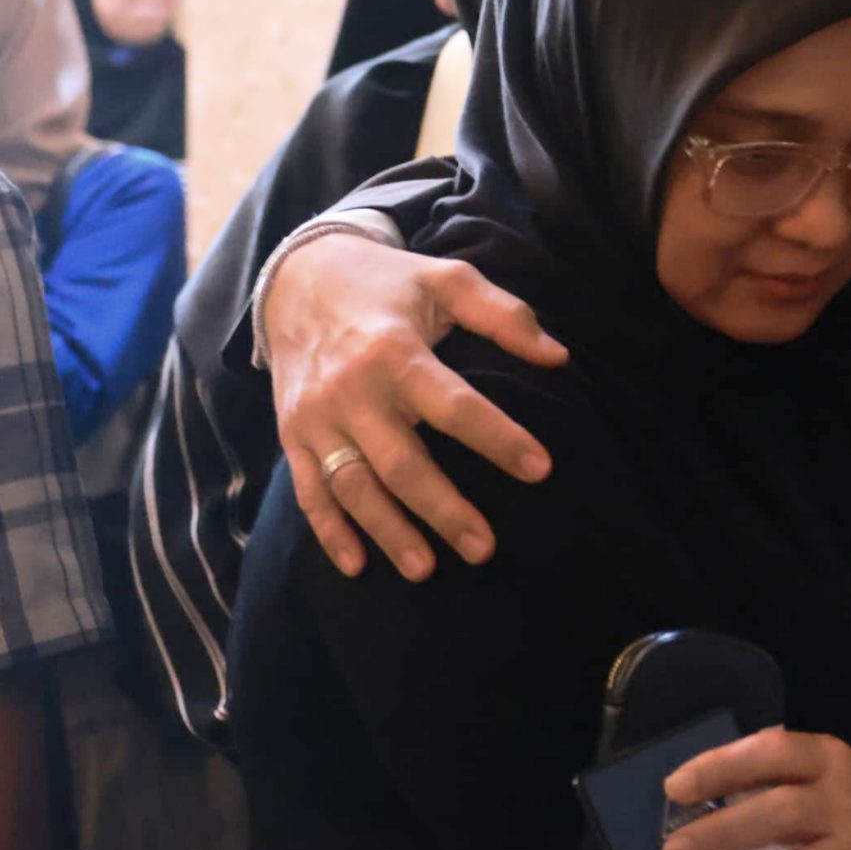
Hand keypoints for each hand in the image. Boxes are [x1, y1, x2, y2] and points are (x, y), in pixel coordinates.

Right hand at [267, 231, 565, 579]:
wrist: (297, 279)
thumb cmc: (388, 283)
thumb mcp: (448, 279)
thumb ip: (505, 315)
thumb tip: (559, 356)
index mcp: (395, 352)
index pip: (455, 406)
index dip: (499, 438)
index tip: (541, 469)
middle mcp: (352, 391)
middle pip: (401, 462)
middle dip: (443, 510)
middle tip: (485, 549)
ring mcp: (316, 417)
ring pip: (353, 487)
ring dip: (388, 532)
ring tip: (427, 570)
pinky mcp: (292, 434)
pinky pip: (309, 491)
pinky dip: (330, 531)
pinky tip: (357, 565)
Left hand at [660, 730, 850, 849]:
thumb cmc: (848, 792)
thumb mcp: (819, 764)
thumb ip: (769, 774)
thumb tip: (693, 801)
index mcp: (827, 759)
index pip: (774, 752)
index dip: (722, 768)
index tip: (675, 789)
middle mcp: (845, 802)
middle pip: (782, 814)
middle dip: (723, 835)